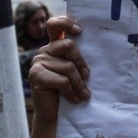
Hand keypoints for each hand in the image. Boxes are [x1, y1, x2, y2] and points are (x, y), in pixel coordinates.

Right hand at [26, 16, 87, 137]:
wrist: (54, 113)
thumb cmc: (69, 90)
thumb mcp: (75, 71)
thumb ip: (78, 59)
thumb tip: (101, 50)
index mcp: (55, 45)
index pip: (55, 25)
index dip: (66, 23)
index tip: (80, 31)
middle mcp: (45, 50)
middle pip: (68, 46)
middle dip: (81, 64)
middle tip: (87, 78)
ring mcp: (38, 62)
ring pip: (67, 67)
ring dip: (79, 84)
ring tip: (84, 94)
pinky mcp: (35, 75)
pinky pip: (61, 80)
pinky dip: (71, 91)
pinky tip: (75, 99)